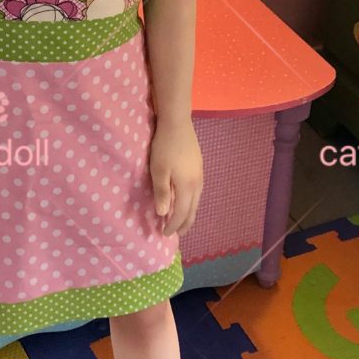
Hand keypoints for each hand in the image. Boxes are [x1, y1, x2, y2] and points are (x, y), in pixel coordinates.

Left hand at [149, 118, 203, 237]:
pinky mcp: (199, 167)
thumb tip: (164, 214)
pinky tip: (186, 200)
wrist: (177, 124)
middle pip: (193, 210)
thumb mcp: (158, 171)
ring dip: (189, 213)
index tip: (164, 234)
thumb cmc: (164, 147)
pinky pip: (197, 192)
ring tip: (180, 220)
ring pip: (197, 201)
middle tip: (175, 233)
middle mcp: (197, 184)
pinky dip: (191, 202)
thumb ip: (162, 193)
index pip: (181, 213)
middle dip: (184, 224)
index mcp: (187, 187)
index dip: (173, 225)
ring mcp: (200, 175)